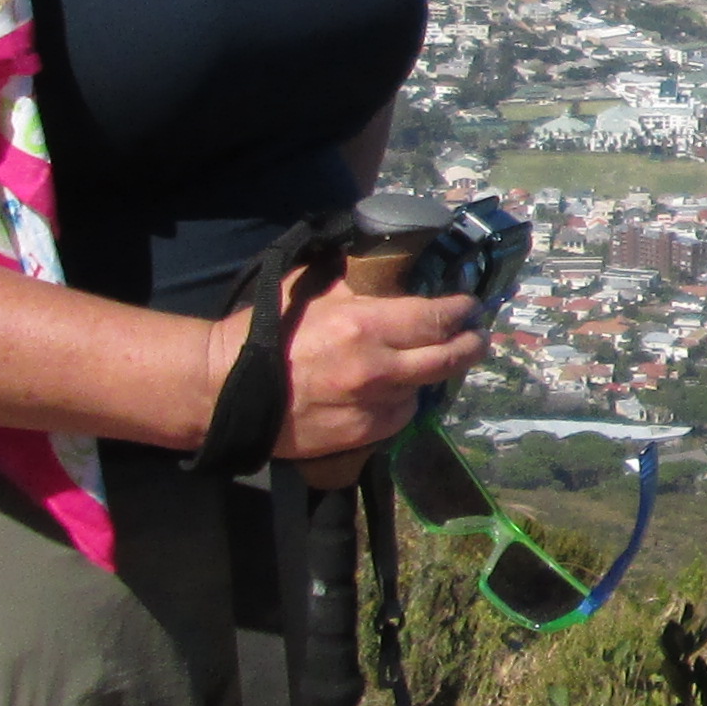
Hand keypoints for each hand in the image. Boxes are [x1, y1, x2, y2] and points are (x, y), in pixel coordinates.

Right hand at [278, 272, 484, 484]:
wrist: (228, 390)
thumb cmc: (268, 332)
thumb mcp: (315, 288)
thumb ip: (359, 282)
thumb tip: (393, 269)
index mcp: (367, 325)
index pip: (437, 317)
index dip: (461, 310)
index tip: (471, 306)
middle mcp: (379, 369)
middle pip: (448, 358)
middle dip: (471, 344)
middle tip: (478, 336)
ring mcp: (372, 406)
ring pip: (425, 389)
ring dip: (433, 374)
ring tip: (437, 363)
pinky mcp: (361, 436)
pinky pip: (400, 416)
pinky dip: (404, 402)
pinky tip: (398, 392)